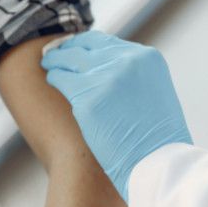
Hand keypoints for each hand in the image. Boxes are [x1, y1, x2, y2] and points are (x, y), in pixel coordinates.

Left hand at [42, 31, 191, 200]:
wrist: (158, 164)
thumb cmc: (158, 140)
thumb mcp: (155, 94)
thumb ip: (134, 77)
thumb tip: (108, 71)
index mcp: (148, 58)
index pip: (107, 42)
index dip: (88, 46)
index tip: (77, 50)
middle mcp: (128, 61)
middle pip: (86, 46)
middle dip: (69, 49)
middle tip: (56, 54)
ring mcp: (106, 78)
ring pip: (69, 59)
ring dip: (57, 61)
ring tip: (49, 64)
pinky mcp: (87, 98)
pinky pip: (61, 79)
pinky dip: (54, 78)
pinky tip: (52, 80)